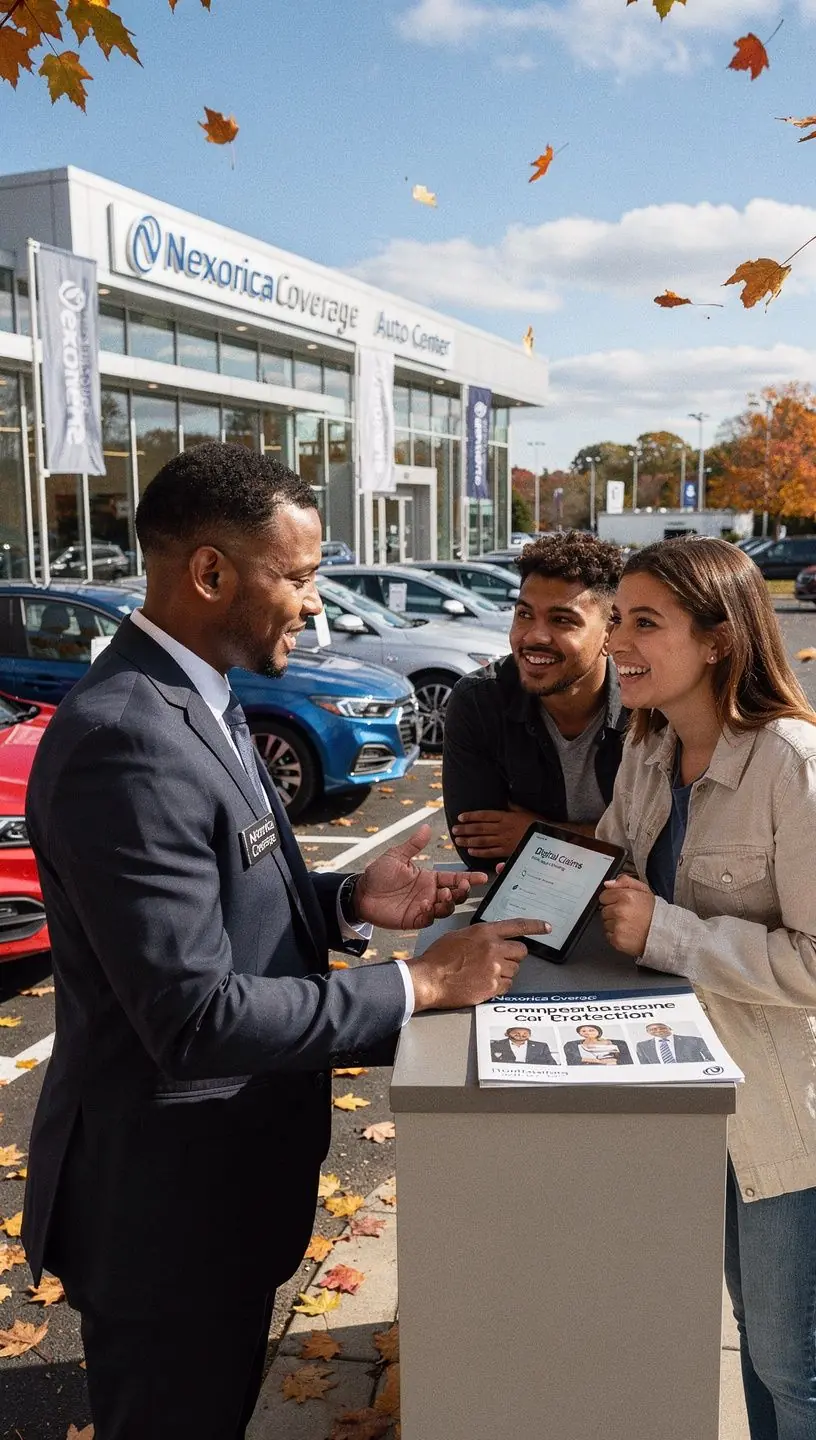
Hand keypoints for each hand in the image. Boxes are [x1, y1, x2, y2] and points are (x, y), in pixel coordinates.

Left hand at [354, 824, 487, 929]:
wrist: (361, 893)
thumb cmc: (377, 874)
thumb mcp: (396, 856)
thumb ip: (414, 844)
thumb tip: (426, 827)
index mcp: (428, 878)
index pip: (453, 877)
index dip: (469, 878)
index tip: (483, 877)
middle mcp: (430, 893)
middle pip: (456, 895)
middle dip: (462, 891)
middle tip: (461, 886)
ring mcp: (424, 907)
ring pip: (447, 908)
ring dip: (449, 902)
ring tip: (443, 894)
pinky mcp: (415, 919)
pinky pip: (430, 918)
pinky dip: (432, 912)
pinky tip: (427, 904)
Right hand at [407, 918, 551, 1010]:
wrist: (429, 979)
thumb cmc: (439, 958)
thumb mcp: (460, 936)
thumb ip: (481, 936)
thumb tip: (492, 939)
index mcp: (485, 932)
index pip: (518, 926)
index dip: (535, 926)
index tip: (546, 927)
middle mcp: (493, 948)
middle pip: (521, 952)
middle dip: (514, 956)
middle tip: (500, 961)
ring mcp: (495, 968)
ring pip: (515, 970)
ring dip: (505, 972)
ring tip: (484, 973)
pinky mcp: (493, 986)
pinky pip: (508, 985)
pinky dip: (499, 986)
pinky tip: (483, 983)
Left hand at [451, 807, 539, 859]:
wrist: (547, 837)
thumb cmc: (536, 822)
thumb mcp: (523, 810)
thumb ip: (511, 806)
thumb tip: (504, 799)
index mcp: (506, 817)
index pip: (484, 816)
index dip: (471, 816)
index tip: (460, 817)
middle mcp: (503, 829)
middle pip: (479, 829)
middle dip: (465, 829)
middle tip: (454, 830)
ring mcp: (504, 841)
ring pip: (482, 841)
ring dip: (468, 840)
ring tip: (458, 840)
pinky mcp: (507, 851)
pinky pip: (490, 852)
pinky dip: (479, 852)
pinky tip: (470, 850)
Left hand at [598, 875, 655, 955]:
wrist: (664, 933)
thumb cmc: (654, 913)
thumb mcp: (644, 890)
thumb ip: (625, 881)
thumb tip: (608, 884)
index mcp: (626, 896)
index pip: (604, 896)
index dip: (612, 900)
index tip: (621, 904)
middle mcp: (620, 911)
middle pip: (604, 910)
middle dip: (613, 912)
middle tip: (628, 915)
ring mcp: (618, 926)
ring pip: (605, 923)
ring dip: (614, 924)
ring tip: (629, 924)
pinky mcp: (617, 940)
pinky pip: (608, 935)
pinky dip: (616, 935)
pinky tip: (628, 933)